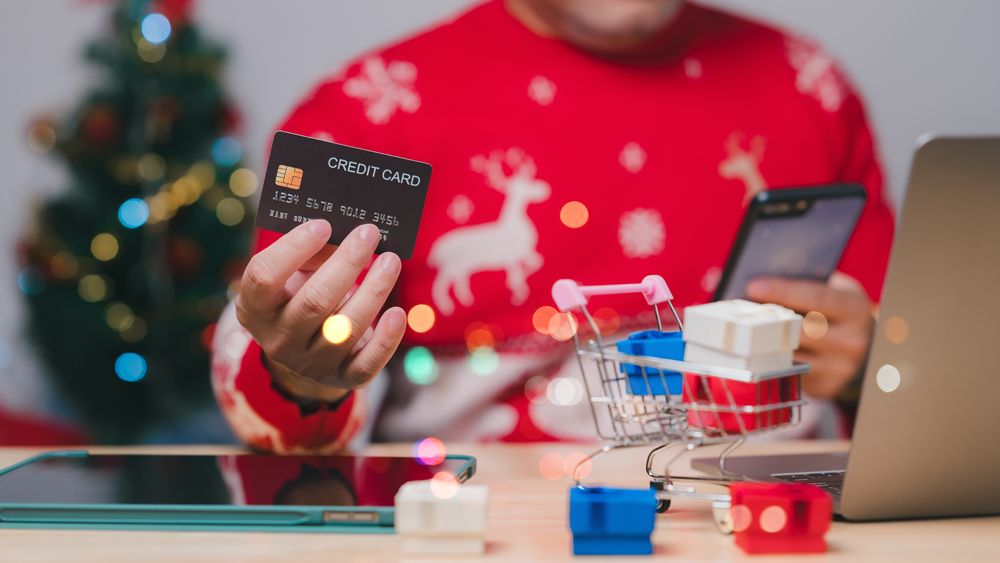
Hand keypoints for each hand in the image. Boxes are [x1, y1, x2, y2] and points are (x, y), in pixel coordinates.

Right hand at [235, 220, 405, 401]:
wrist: (306, 349)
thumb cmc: (300, 295)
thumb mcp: (294, 274)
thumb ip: (312, 253)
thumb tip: (349, 234)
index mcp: (255, 308)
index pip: (265, 276)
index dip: (293, 248)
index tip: (324, 225)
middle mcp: (278, 339)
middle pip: (314, 301)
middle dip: (347, 263)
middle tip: (369, 234)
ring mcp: (309, 363)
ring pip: (346, 329)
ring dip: (374, 290)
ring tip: (391, 261)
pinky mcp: (341, 378)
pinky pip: (366, 364)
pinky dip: (386, 339)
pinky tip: (398, 313)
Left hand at [746, 274, 873, 398]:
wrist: (865, 345)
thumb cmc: (835, 310)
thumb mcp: (831, 290)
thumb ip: (803, 286)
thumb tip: (755, 284)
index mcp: (854, 310)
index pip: (816, 299)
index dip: (783, 292)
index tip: (753, 286)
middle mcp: (852, 341)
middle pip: (799, 331)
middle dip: (766, 320)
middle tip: (737, 309)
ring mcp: (840, 369)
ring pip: (789, 355)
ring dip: (761, 343)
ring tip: (740, 329)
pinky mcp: (826, 388)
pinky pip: (789, 372)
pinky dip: (769, 360)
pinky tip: (754, 350)